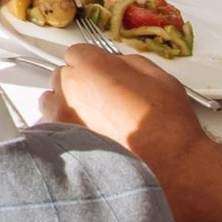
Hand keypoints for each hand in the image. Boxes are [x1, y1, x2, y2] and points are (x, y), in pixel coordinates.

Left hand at [43, 41, 206, 184]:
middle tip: (102, 97)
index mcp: (92, 66)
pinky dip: (66, 129)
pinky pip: (53, 128)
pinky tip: (91, 136)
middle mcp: (71, 88)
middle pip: (62, 76)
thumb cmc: (167, 126)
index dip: (92, 64)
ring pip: (52, 101)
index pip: (77, 53)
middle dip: (78, 83)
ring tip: (95, 119)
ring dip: (68, 105)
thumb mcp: (158, 78)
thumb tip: (117, 64)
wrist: (170, 168)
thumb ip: (128, 63)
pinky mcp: (62, 142)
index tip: (100, 73)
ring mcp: (62, 117)